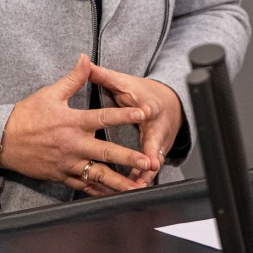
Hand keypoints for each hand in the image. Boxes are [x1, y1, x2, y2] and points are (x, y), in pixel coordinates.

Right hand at [0, 54, 153, 195]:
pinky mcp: (61, 176)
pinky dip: (100, 192)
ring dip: (118, 182)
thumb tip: (85, 57)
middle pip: (105, 152)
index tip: (143, 114)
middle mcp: (73, 144)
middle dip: (128, 158)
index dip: (124, 115)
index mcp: (72, 122)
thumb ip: (73, 78)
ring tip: (136, 187)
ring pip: (97, 175)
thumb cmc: (27, 115)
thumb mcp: (50, 93)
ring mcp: (67, 163)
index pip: (103, 117)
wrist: (2, 140)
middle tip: (147, 162)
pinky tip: (114, 197)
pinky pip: (83, 187)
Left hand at [87, 62, 183, 185]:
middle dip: (152, 157)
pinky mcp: (154, 155)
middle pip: (155, 145)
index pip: (149, 111)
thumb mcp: (125, 82)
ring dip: (145, 175)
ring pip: (152, 162)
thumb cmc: (143, 93)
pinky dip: (140, 180)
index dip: (147, 117)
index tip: (145, 121)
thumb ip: (104, 76)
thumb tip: (84, 62)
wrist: (168, 104)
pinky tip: (131, 190)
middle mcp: (156, 128)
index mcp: (149, 107)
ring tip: (137, 187)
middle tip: (149, 167)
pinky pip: (146, 171)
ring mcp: (157, 144)